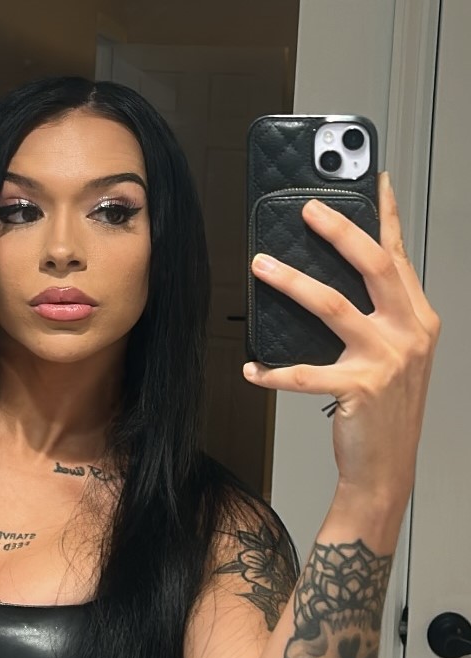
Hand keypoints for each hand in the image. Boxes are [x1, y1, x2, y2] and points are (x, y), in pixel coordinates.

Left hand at [243, 172, 440, 507]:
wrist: (387, 467)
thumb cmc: (384, 411)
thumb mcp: (395, 356)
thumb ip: (378, 316)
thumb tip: (334, 280)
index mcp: (418, 318)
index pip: (398, 256)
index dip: (386, 215)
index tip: (373, 179)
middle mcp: (409, 333)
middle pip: (372, 266)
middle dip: (338, 231)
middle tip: (307, 211)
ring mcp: (386, 360)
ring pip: (333, 307)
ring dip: (292, 282)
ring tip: (263, 266)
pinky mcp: (359, 389)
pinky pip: (304, 373)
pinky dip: (272, 371)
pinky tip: (251, 368)